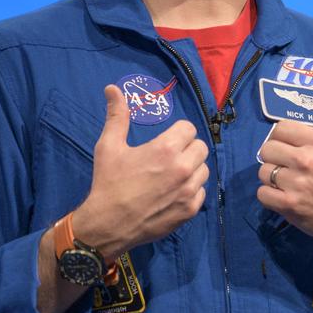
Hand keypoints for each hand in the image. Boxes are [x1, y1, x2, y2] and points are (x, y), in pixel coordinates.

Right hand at [71, 85, 209, 258]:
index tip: (165, 141)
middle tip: (169, 158)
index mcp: (167, 148)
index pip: (189, 128)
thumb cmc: (109, 182)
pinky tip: (173, 193)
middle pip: (201, 147)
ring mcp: (189, 191)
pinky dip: (191, 191)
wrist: (108, 224)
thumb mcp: (109, 146)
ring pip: (204, 170)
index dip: (177, 133)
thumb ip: (117, 115)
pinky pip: (201, 192)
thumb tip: (112, 88)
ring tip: (171, 175)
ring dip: (191, 169)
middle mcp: (183, 168)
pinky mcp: (190, 211)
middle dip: (187, 149)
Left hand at [256, 86, 312, 245]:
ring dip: (270, 176)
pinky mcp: (289, 206)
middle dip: (274, 155)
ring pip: (263, 171)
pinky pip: (262, 194)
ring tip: (284, 181)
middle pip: (268, 148)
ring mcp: (295, 184)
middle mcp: (305, 160)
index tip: (289, 146)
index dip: (282, 136)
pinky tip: (281, 195)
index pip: (281, 128)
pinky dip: (268, 195)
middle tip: (285, 164)